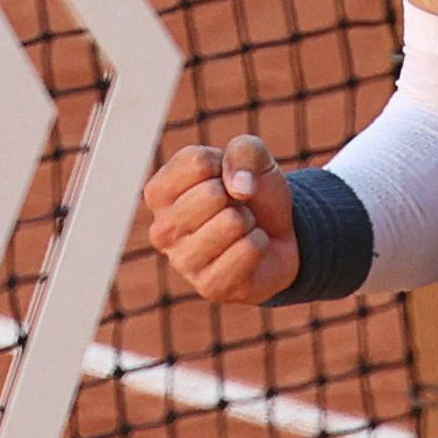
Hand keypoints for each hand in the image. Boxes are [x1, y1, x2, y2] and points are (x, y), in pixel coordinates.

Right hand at [142, 135, 299, 303]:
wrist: (279, 237)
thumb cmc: (253, 194)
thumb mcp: (253, 157)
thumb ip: (244, 151)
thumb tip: (238, 189)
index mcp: (159, 193)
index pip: (197, 162)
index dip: (224, 165)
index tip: (224, 179)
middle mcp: (161, 230)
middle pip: (212, 194)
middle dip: (237, 197)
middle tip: (235, 209)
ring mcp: (182, 262)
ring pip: (232, 222)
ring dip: (249, 221)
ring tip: (241, 230)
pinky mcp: (209, 286)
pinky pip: (249, 249)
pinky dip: (260, 243)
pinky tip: (250, 250)